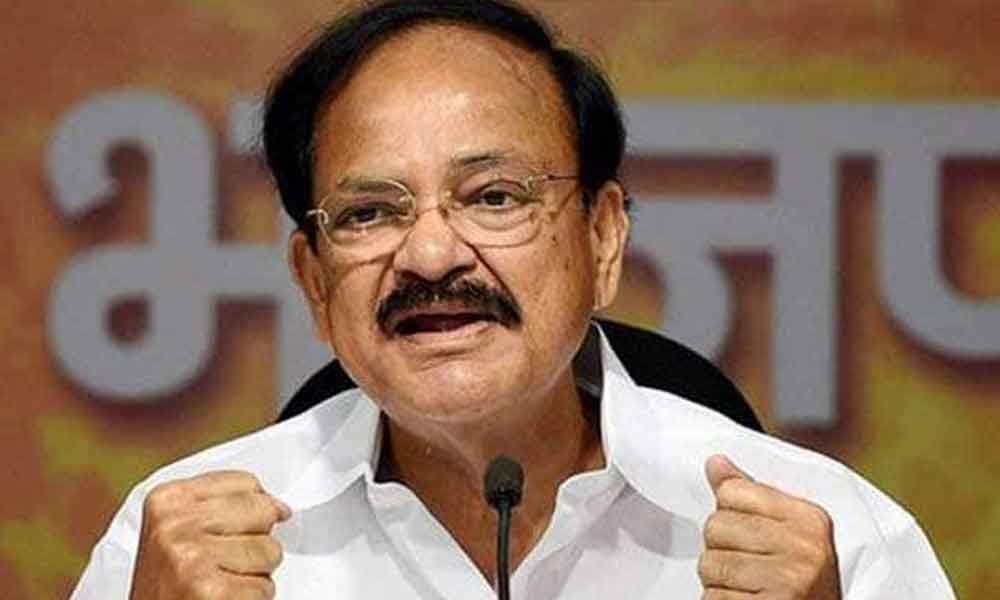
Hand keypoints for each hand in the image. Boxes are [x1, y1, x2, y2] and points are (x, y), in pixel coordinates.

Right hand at [129, 470, 290, 599]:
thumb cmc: (167, 584)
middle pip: (264, 512)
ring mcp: (192, 557)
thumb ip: (222, 507)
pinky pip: (264, 587)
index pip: (246, 483)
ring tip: (221, 583)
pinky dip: (253, 599)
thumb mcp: (178, 531)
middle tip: (223, 564)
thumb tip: (280, 508)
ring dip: (255, 573)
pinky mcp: (210, 591)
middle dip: (256, 540)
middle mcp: (175, 525)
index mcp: (167, 500)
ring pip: (270, 551)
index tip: (231, 531)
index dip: (251, 511)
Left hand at [698, 455, 840, 599]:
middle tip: (747, 567)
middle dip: (720, 548)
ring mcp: (787, 581)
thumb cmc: (800, 582)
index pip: (732, 491)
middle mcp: (803, 548)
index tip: (749, 535)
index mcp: (809, 519)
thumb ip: (751, 496)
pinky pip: (712, 597)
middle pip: (715, 526)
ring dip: (718, 580)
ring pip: (709, 564)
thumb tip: (714, 463)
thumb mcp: (789, 533)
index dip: (728, 514)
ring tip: (747, 587)